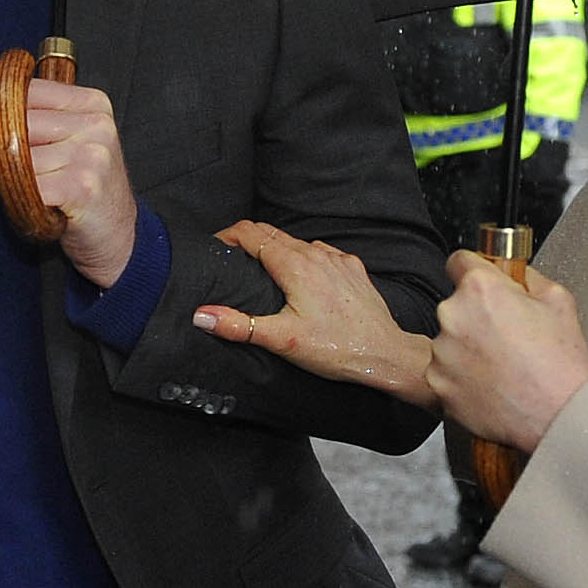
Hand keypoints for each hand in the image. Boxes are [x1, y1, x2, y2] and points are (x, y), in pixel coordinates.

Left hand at [22, 76, 137, 286]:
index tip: (8, 138)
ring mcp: (92, 155)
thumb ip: (43, 118)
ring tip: (32, 191)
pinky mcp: (82, 186)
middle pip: (20, 123)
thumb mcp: (75, 141)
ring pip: (20, 156)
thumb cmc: (87, 189)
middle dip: (7, 150)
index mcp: (94, 104)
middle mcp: (97, 125)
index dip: (7, 116)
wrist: (118, 237)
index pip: (28, 91)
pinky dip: (21, 198)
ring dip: (15, 179)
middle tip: (18, 173)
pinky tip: (36, 206)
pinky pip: (28, 184)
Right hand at [195, 220, 434, 405]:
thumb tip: (202, 314)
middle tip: (231, 259)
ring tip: (263, 271)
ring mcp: (337, 259)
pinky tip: (302, 279)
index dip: (227, 236)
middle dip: (247, 241)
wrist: (386, 354)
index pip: (251, 233)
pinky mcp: (352, 269)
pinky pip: (321, 252)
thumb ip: (238, 325)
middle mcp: (317, 254)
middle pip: (272, 233)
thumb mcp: (281, 339)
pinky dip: (303, 258)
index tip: (214, 247)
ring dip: (275, 249)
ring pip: (297, 242)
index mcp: (295, 265)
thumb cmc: (337, 348)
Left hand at [426, 251, 587, 455]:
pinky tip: (491, 384)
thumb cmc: (561, 364)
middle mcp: (453, 316)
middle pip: (456, 305)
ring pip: (450, 340)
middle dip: (477, 315)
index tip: (482, 284)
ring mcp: (442, 352)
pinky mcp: (438, 384)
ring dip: (469, 348)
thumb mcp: (558, 299)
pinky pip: (446, 372)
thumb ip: (527, 276)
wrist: (559, 417)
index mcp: (481, 289)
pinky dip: (463, 377)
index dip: (475, 271)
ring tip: (502, 366)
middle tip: (507, 336)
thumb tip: (513, 272)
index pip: (459, 260)